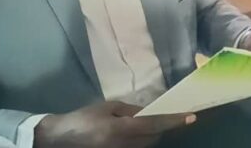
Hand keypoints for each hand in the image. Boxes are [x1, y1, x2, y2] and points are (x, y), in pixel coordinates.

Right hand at [34, 101, 195, 147]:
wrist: (59, 140)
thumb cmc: (83, 119)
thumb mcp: (107, 108)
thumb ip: (130, 110)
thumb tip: (149, 112)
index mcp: (121, 129)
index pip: (154, 124)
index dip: (174, 121)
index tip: (191, 117)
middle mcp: (124, 146)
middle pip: (154, 137)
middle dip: (162, 126)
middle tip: (167, 114)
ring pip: (147, 145)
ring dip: (152, 134)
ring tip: (148, 122)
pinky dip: (141, 141)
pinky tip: (135, 132)